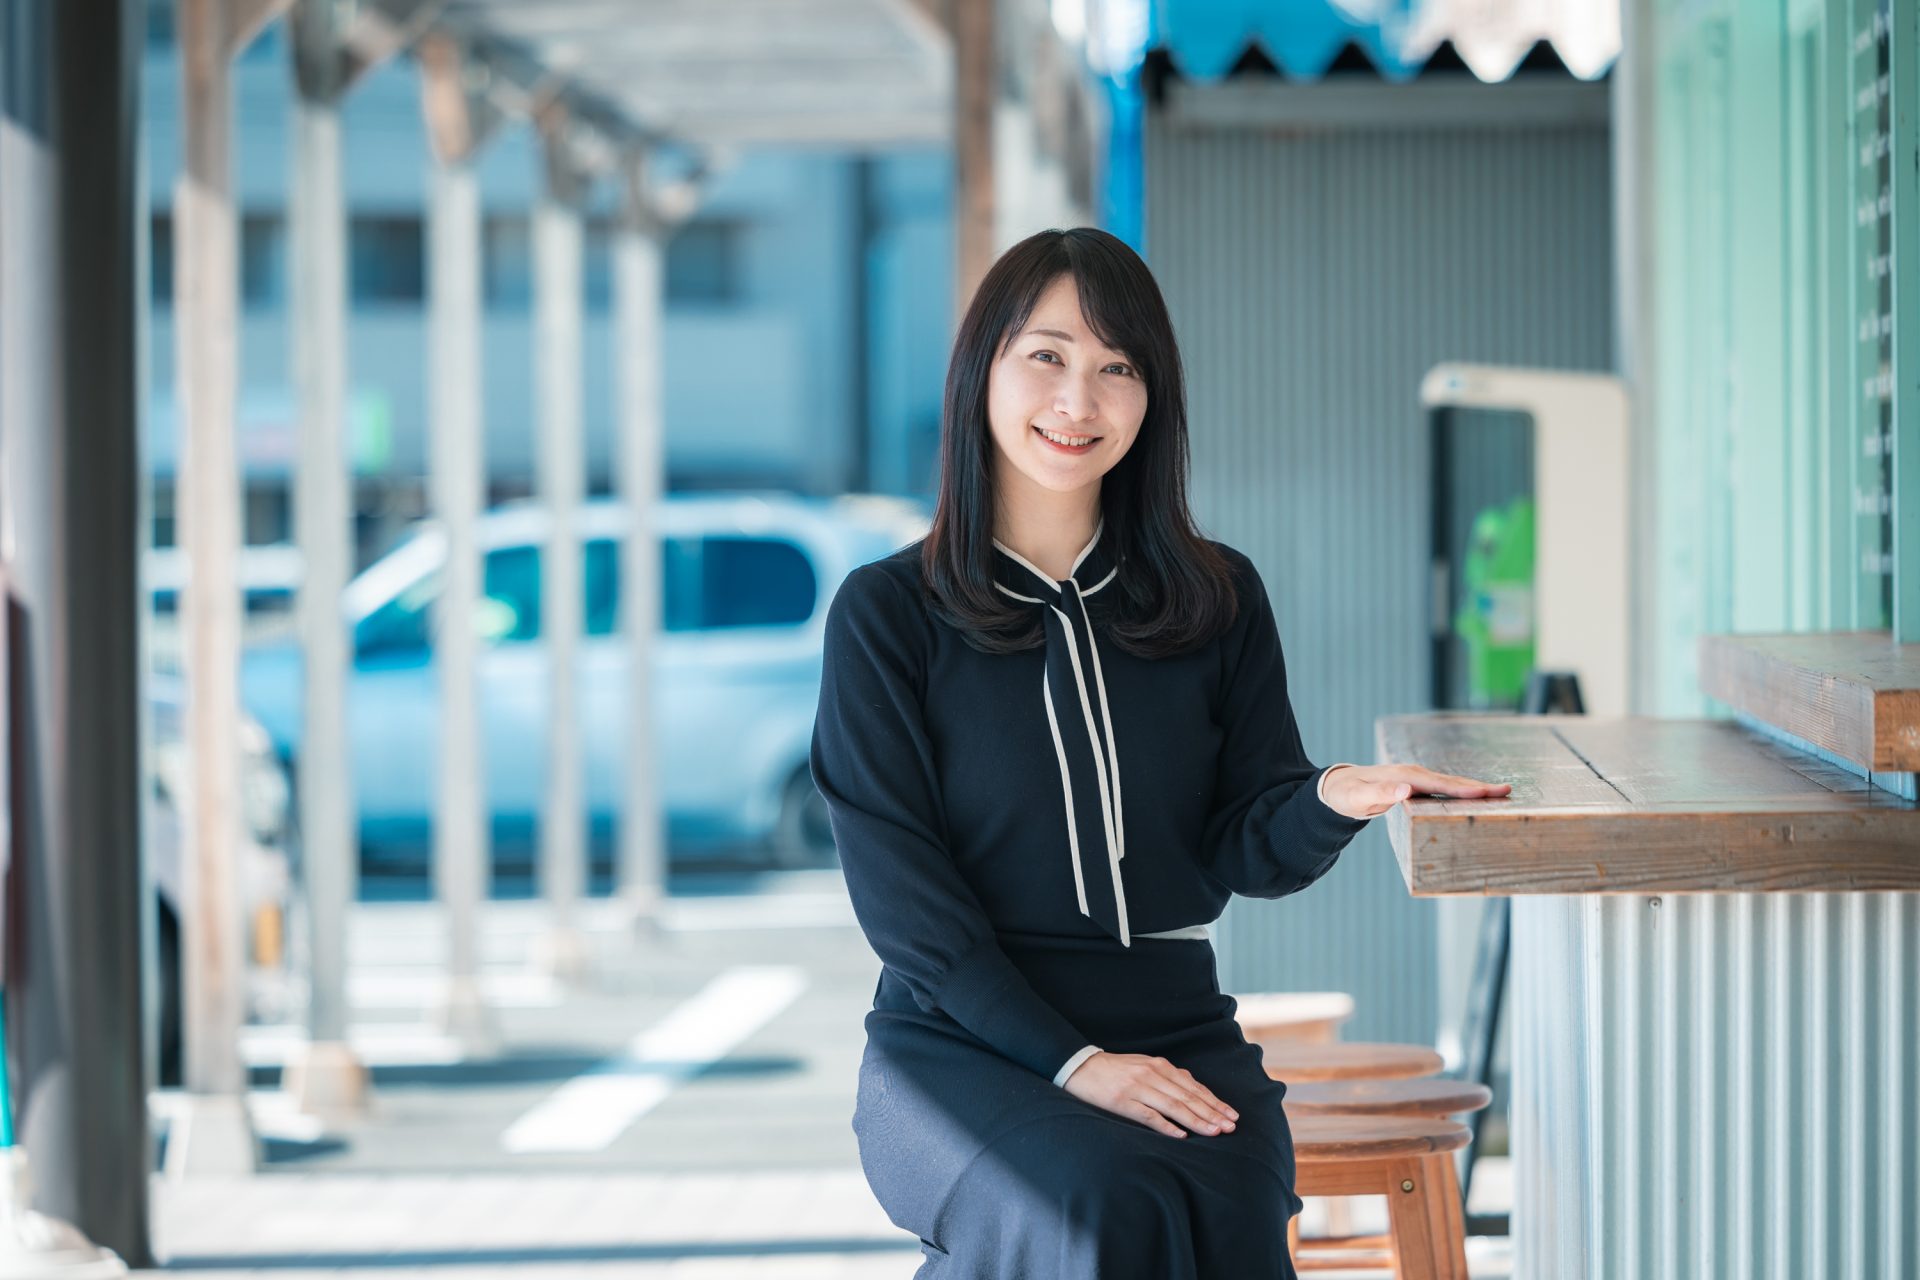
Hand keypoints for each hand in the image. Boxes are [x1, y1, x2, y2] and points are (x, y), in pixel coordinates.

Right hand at [1060, 1051, 1239, 1138]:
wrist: (1080, 1066)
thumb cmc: (1115, 1069)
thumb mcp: (1144, 1065)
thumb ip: (1168, 1076)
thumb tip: (1193, 1086)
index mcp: (1159, 1066)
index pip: (1194, 1087)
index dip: (1214, 1102)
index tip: (1232, 1115)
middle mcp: (1152, 1075)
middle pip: (1188, 1097)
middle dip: (1212, 1113)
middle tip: (1231, 1127)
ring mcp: (1138, 1088)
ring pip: (1174, 1106)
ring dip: (1196, 1120)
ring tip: (1214, 1132)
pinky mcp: (1123, 1101)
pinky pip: (1148, 1115)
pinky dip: (1166, 1126)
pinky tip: (1180, 1136)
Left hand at [1322, 763, 1510, 819]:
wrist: (1337, 786)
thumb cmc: (1346, 794)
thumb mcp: (1358, 797)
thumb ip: (1379, 794)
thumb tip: (1406, 790)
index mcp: (1405, 777)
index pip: (1440, 784)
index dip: (1465, 789)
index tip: (1488, 792)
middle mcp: (1414, 774)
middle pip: (1452, 781)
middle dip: (1480, 786)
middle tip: (1508, 791)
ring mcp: (1416, 778)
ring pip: (1451, 784)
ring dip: (1475, 788)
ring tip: (1501, 794)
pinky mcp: (1417, 785)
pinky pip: (1444, 788)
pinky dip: (1462, 792)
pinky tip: (1475, 799)